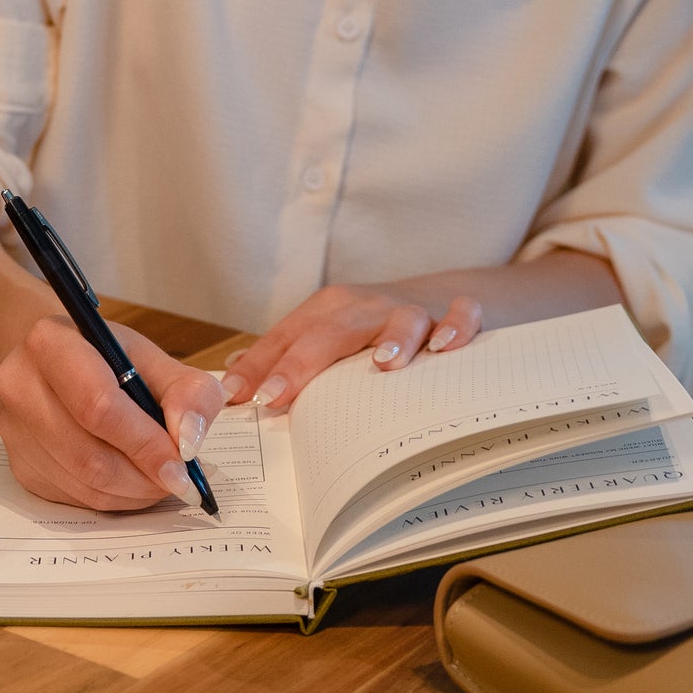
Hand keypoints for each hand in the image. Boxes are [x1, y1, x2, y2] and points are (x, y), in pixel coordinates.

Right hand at [0, 314, 230, 511]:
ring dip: (132, 492)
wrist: (59, 363)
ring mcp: (13, 430)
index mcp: (50, 343)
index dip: (144, 442)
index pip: (97, 405)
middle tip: (178, 480)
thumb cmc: (110, 360)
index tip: (182, 465)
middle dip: (143, 476)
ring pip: (82, 483)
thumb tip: (188, 440)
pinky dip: (112, 499)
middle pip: (88, 454)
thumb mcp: (157, 360)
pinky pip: (72, 497)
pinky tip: (130, 481)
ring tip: (159, 479)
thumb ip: (188, 392)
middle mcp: (19, 385)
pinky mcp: (18, 464)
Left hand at [218, 280, 482, 411]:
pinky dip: (456, 326)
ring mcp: (410, 308)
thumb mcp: (325, 334)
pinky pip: (461, 314)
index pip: (287, 336)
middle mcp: (366, 306)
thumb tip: (230, 377)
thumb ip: (281, 356)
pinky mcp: (452, 312)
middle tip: (278, 395)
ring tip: (384, 365)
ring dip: (394, 339)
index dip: (260, 365)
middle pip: (332, 329)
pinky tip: (445, 348)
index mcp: (329, 310)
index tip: (238, 397)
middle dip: (302, 363)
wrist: (435, 296)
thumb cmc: (369, 327)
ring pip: (402, 317)